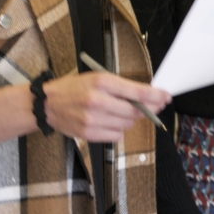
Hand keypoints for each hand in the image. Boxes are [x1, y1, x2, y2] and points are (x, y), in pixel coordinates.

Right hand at [43, 72, 170, 141]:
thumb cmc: (75, 87)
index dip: (155, 96)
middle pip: (135, 110)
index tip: (166, 97)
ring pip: (127, 124)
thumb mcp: (98, 77)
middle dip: (149, 109)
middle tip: (155, 106)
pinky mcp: (88, 134)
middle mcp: (98, 100)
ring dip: (131, 119)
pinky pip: (116, 136)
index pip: (137, 91)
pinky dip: (119, 130)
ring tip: (120, 111)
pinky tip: (110, 121)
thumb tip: (148, 95)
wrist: (47, 104)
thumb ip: (121, 86)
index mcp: (102, 82)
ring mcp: (92, 119)